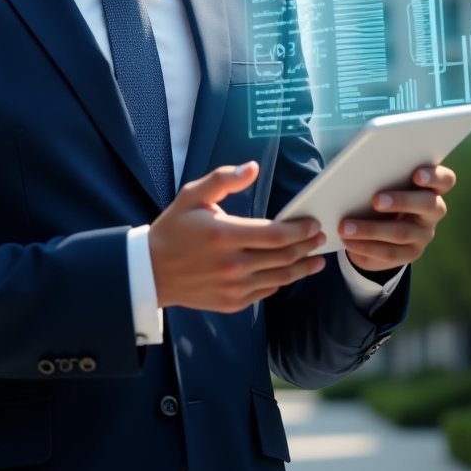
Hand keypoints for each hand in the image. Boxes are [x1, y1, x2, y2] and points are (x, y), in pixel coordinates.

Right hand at [148, 162, 326, 311]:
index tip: (313, 223)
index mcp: (225, 235)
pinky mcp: (232, 302)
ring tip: (316, 259)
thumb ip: (223, 179)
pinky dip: (280, 281)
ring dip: (302, 267)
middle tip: (320, 237)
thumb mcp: (192, 196)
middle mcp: (232, 264)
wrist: (151, 271)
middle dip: (307, 246)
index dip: (300, 230)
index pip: (276, 235)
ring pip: (280, 278)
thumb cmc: (173, 229)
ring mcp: (233, 287)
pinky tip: (288, 272)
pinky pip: (265, 291)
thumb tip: (252, 168)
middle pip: (284, 257)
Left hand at [340, 164, 455, 273]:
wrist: (376, 231)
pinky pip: (390, 252)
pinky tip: (348, 240)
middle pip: (428, 205)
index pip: (444, 180)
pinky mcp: (411, 254)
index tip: (416, 175)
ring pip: (402, 232)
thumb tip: (355, 172)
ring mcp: (424, 234)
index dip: (434, 177)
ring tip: (345, 227)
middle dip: (402, 201)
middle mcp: (433, 210)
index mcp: (430, 187)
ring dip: (371, 229)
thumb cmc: (379, 196)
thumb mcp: (381, 185)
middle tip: (375, 200)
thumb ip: (379, 178)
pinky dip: (366, 246)